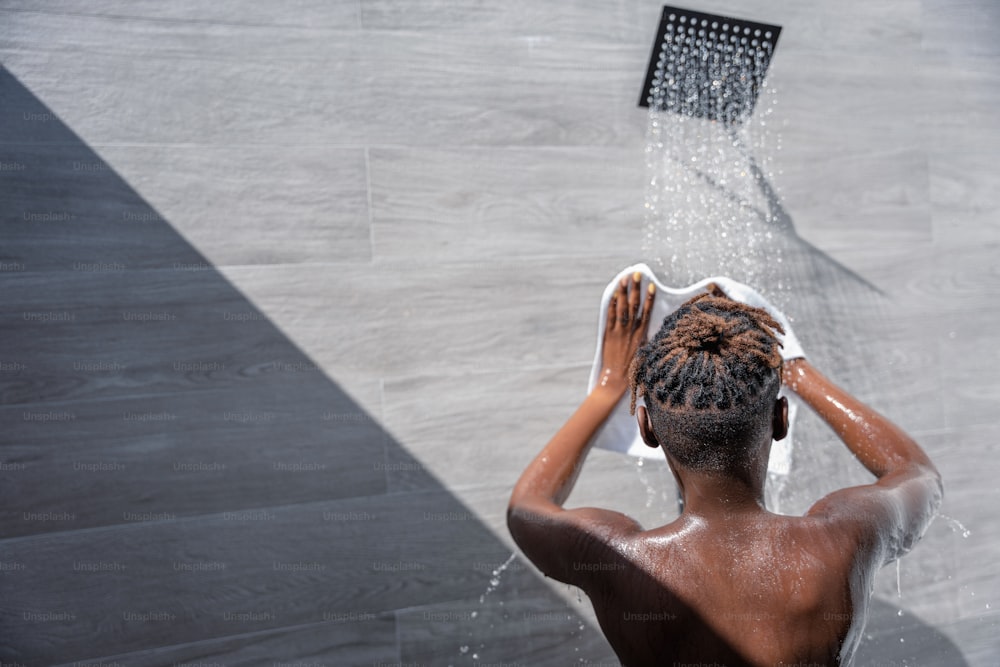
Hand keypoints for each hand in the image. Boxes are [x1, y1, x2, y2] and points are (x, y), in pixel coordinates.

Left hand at [598, 272, 654, 394]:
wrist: (616, 379)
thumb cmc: (631, 368)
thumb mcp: (643, 352)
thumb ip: (644, 338)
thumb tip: (647, 326)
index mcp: (642, 335)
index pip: (646, 312)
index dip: (649, 298)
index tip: (651, 285)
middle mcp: (631, 331)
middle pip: (634, 306)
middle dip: (635, 289)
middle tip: (636, 274)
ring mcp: (619, 332)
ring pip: (622, 308)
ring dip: (623, 292)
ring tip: (624, 279)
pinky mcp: (608, 335)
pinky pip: (611, 317)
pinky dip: (613, 305)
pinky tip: (615, 294)